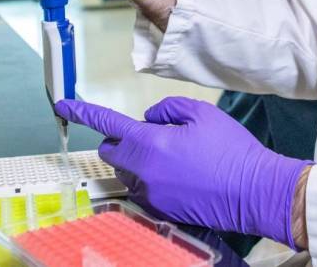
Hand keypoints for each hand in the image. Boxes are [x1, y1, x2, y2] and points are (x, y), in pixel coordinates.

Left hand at [56, 96, 310, 247]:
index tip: (62, 105)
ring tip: (176, 158)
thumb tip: (148, 119)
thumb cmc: (231, 150)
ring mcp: (150, 195)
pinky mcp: (160, 211)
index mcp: (150, 142)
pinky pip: (143, 190)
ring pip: (127, 172)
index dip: (81, 112)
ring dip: (139, 161)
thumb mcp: (201, 113)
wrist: (254, 191)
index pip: (106, 123)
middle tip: (155, 136)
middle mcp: (143, 171)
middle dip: (123, 141)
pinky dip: (152, 179)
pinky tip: (182, 177)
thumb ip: (167, 109)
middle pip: (112, 152)